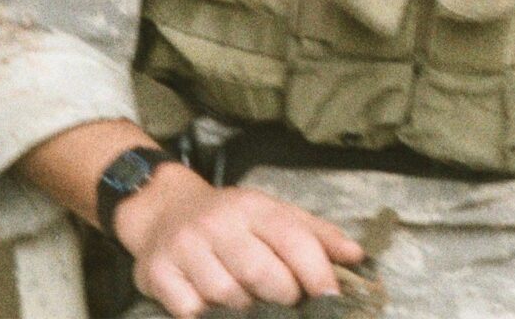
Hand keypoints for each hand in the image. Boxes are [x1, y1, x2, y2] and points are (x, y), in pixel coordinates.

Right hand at [115, 166, 366, 318]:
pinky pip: (191, 310)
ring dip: (248, 311)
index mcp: (253, 206)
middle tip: (290, 306)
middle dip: (283, 296)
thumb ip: (317, 235)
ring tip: (255, 308)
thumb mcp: (275, 214)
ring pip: (226, 295)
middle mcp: (217, 223)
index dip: (316, 272)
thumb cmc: (232, 219)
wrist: (164, 210)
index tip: (331, 298)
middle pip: (260, 271)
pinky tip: (219, 313)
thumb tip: (356, 257)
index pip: (292, 238)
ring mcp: (184, 248)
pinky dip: (210, 317)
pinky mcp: (158, 273)